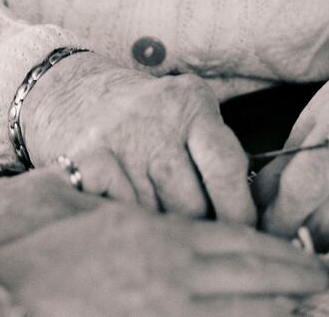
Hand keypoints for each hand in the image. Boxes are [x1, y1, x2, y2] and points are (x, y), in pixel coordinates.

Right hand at [0, 200, 328, 315]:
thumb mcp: (108, 216)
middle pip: (251, 276)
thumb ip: (152, 219)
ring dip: (277, 308)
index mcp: (164, 235)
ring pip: (238, 311)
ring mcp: (165, 310)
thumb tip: (193, 226)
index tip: (310, 256)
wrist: (9, 292)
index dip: (281, 252)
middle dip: (294, 280)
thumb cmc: (54, 250)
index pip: (241, 242)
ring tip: (307, 307)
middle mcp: (172, 273)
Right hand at [21, 53, 255, 224]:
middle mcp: (156, 116)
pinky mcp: (85, 159)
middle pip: (192, 204)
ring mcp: (118, 137)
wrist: (76, 93)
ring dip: (162, 231)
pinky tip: (127, 219)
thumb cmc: (149, 119)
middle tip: (194, 230)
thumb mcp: (189, 117)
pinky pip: (120, 213)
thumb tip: (252, 225)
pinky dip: (126, 224)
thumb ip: (217, 157)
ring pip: (157, 218)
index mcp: (192, 102)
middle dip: (197, 226)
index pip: (226, 167)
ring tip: (160, 225)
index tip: (246, 234)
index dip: (240, 211)